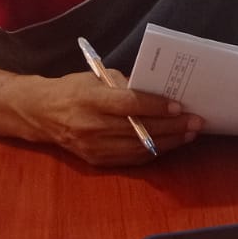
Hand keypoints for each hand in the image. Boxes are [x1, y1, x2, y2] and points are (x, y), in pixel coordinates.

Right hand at [18, 71, 203, 165]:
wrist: (41, 113)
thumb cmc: (74, 89)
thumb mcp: (96, 78)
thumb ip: (126, 85)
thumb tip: (159, 91)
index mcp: (90, 100)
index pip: (129, 105)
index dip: (156, 107)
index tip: (179, 106)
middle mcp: (91, 126)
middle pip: (139, 129)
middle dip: (172, 126)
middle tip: (196, 121)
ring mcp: (93, 147)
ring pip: (139, 147)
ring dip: (169, 142)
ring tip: (189, 133)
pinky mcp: (96, 161)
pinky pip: (131, 159)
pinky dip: (154, 151)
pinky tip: (170, 143)